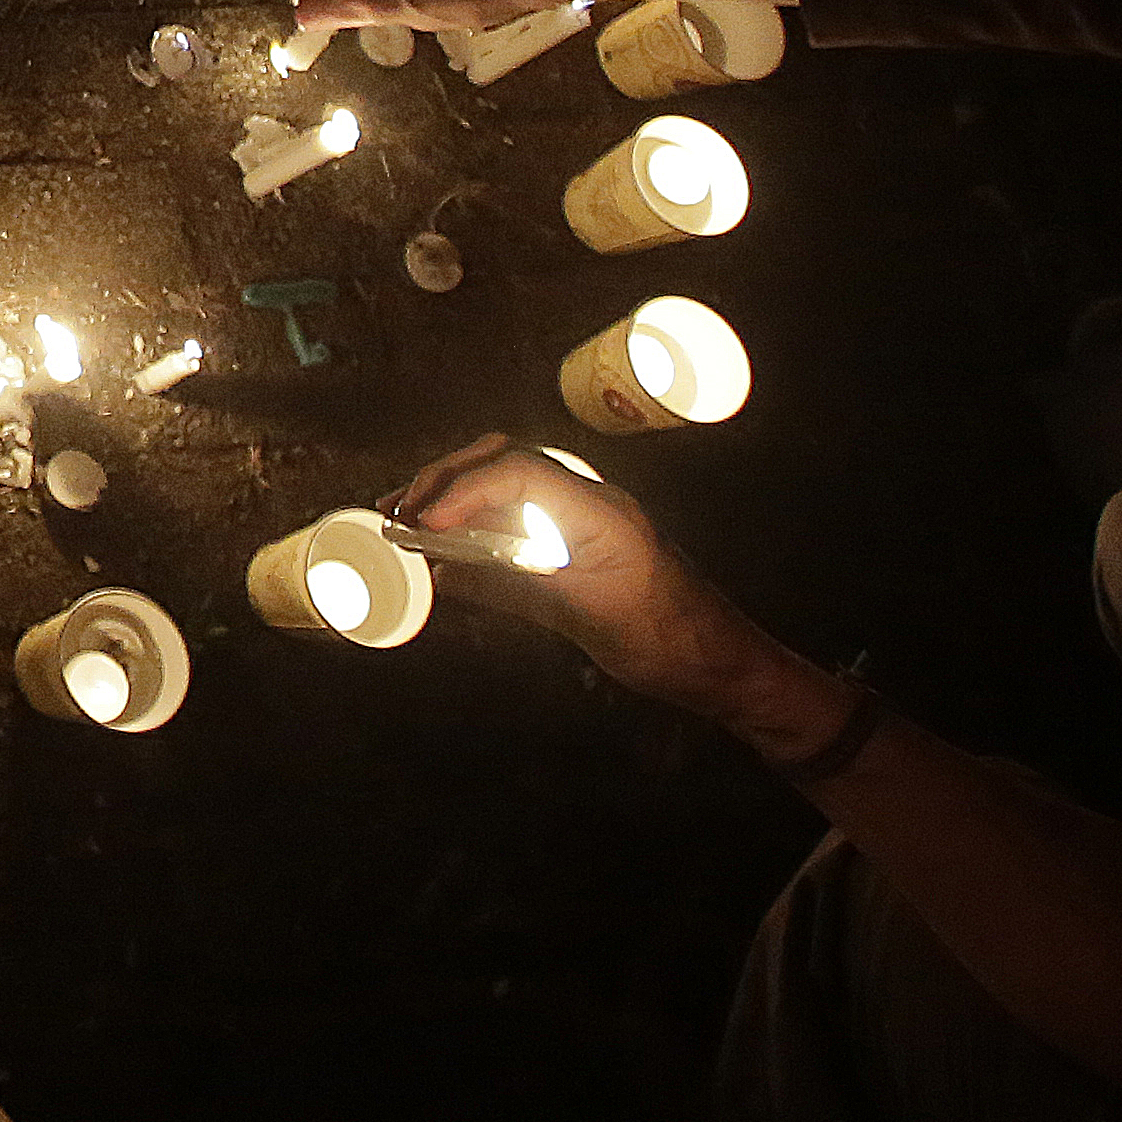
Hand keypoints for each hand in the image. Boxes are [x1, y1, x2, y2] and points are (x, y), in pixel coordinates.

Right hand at [386, 438, 804, 725]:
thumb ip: (511, 589)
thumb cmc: (665, 642)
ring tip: (409, 519)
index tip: (421, 525)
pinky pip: (522, 508)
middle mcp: (592, 497)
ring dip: (457, 493)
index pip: (517, 471)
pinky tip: (451, 542)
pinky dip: (479, 517)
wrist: (723, 662)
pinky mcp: (582, 534)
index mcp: (599, 509)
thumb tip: (443, 573)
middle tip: (398, 511)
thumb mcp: (582, 619)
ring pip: (510, 478)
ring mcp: (588, 512)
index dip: (461, 492)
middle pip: (506, 459)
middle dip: (446, 478)